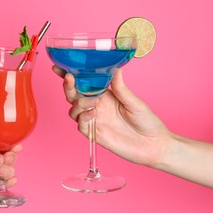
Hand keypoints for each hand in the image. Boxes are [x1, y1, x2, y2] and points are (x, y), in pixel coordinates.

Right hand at [53, 65, 170, 166]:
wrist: (153, 146)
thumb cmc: (147, 122)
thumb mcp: (135, 102)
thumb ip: (121, 88)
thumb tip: (115, 68)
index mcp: (105, 94)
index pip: (84, 83)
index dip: (72, 75)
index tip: (60, 67)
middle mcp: (97, 106)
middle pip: (74, 95)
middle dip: (68, 86)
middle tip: (69, 79)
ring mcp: (94, 120)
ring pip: (74, 109)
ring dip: (79, 103)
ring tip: (92, 102)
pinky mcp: (94, 133)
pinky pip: (80, 124)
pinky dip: (83, 117)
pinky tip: (92, 114)